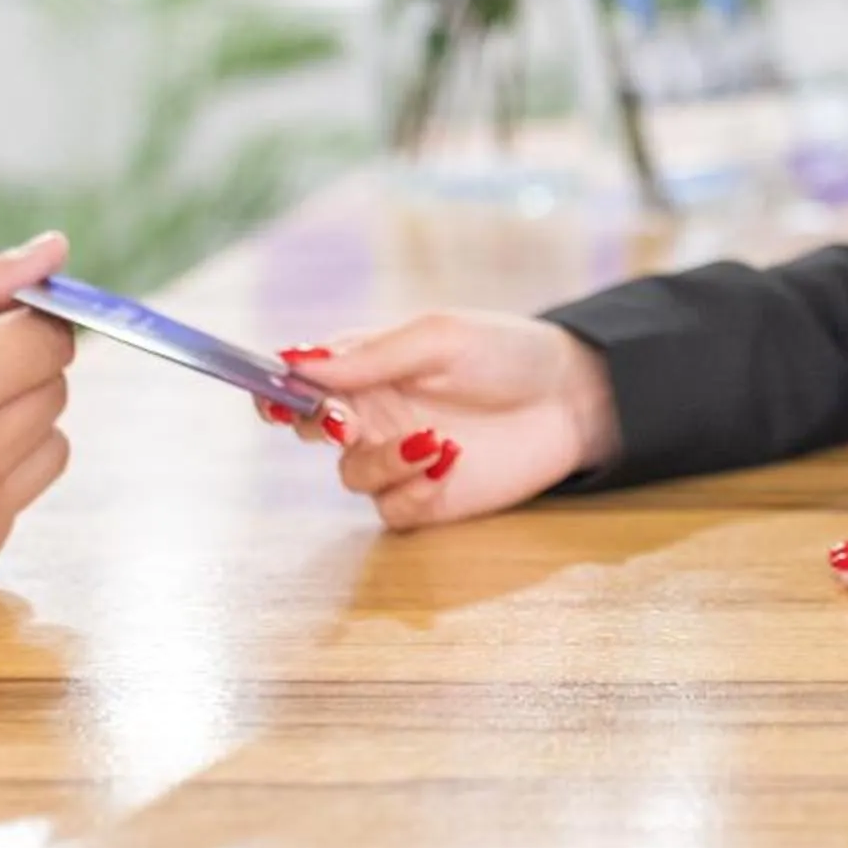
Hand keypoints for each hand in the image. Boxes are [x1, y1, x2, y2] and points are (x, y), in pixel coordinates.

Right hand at [258, 311, 617, 530]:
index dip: (275, 388)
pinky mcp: (427, 498)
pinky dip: (411, 490)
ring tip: (434, 439)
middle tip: (348, 423)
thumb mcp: (441, 338)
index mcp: (368, 366)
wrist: (574, 400)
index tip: (273, 395)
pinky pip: (391, 509)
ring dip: (382, 459)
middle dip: (317, 425)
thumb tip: (297, 362)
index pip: (302, 379)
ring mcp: (398, 458)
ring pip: (350, 474)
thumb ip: (371, 355)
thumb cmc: (509, 353)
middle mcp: (374, 413)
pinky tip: (449, 463)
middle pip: (310, 428)